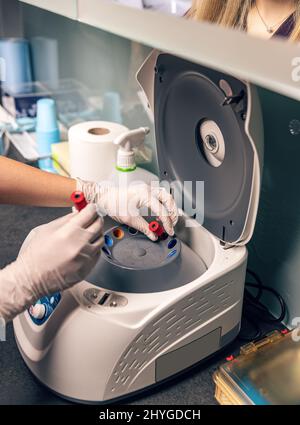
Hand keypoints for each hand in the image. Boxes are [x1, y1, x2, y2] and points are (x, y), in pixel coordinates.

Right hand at [0, 205, 102, 321]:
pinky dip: (94, 248)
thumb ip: (65, 220)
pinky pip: (97, 254)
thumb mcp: (46, 229)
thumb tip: (78, 212)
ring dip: (96, 234)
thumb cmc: (35, 255)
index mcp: (69, 231)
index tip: (92, 208)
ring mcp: (86, 257)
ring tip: (87, 233)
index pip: (89, 213)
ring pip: (101, 239)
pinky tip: (85, 247)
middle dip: (96, 219)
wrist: (32, 278)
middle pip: (98, 225)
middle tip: (93, 218)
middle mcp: (80, 244)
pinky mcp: (88, 268)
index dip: (91, 208)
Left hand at [77, 179, 177, 240]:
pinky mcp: (144, 191)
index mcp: (145, 195)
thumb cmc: (113, 204)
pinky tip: (159, 214)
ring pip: (166, 196)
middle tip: (172, 224)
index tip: (169, 231)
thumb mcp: (129, 219)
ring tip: (168, 219)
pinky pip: (159, 196)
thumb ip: (144, 227)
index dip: (167, 223)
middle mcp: (148, 189)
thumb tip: (153, 235)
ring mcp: (147, 189)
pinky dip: (163, 205)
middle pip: (169, 199)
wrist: (105, 197)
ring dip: (169, 208)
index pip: (162, 210)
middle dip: (173, 213)